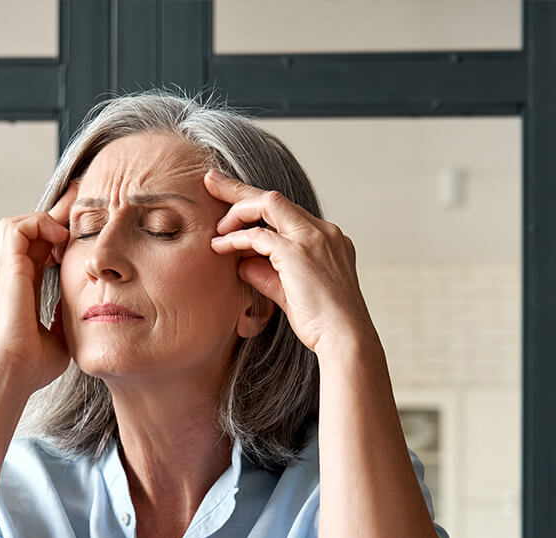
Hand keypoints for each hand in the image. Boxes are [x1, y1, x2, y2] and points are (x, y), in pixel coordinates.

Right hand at [0, 181, 77, 391]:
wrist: (15, 370)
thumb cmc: (34, 363)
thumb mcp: (60, 334)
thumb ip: (67, 317)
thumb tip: (84, 311)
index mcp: (25, 288)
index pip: (39, 248)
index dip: (58, 234)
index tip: (82, 230)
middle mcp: (14, 275)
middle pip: (29, 229)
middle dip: (56, 215)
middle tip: (81, 208)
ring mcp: (8, 270)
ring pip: (18, 223)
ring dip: (44, 219)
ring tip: (66, 232)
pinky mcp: (9, 268)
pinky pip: (18, 228)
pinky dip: (39, 224)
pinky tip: (59, 239)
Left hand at [205, 171, 371, 356]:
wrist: (345, 338)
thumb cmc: (322, 323)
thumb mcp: (290, 293)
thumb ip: (267, 274)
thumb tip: (241, 263)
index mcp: (328, 238)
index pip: (287, 212)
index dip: (257, 206)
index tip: (232, 202)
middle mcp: (323, 231)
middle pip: (275, 197)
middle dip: (239, 188)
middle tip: (210, 180)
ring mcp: (313, 238)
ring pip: (267, 203)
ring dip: (236, 211)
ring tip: (216, 228)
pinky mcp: (298, 252)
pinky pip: (258, 235)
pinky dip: (236, 238)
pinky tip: (220, 246)